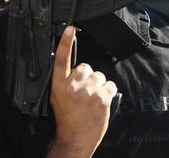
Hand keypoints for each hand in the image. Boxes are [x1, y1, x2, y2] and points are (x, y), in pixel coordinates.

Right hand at [50, 26, 116, 154]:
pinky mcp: (103, 97)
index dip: (65, 42)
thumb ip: (66, 83)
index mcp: (59, 86)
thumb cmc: (67, 120)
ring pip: (100, 76)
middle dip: (87, 77)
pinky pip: (110, 85)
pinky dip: (108, 92)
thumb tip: (75, 71)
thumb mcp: (58, 99)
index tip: (70, 29)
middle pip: (86, 67)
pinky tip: (101, 102)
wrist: (75, 139)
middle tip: (84, 93)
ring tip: (92, 100)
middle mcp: (73, 86)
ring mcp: (89, 91)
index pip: (61, 60)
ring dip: (98, 85)